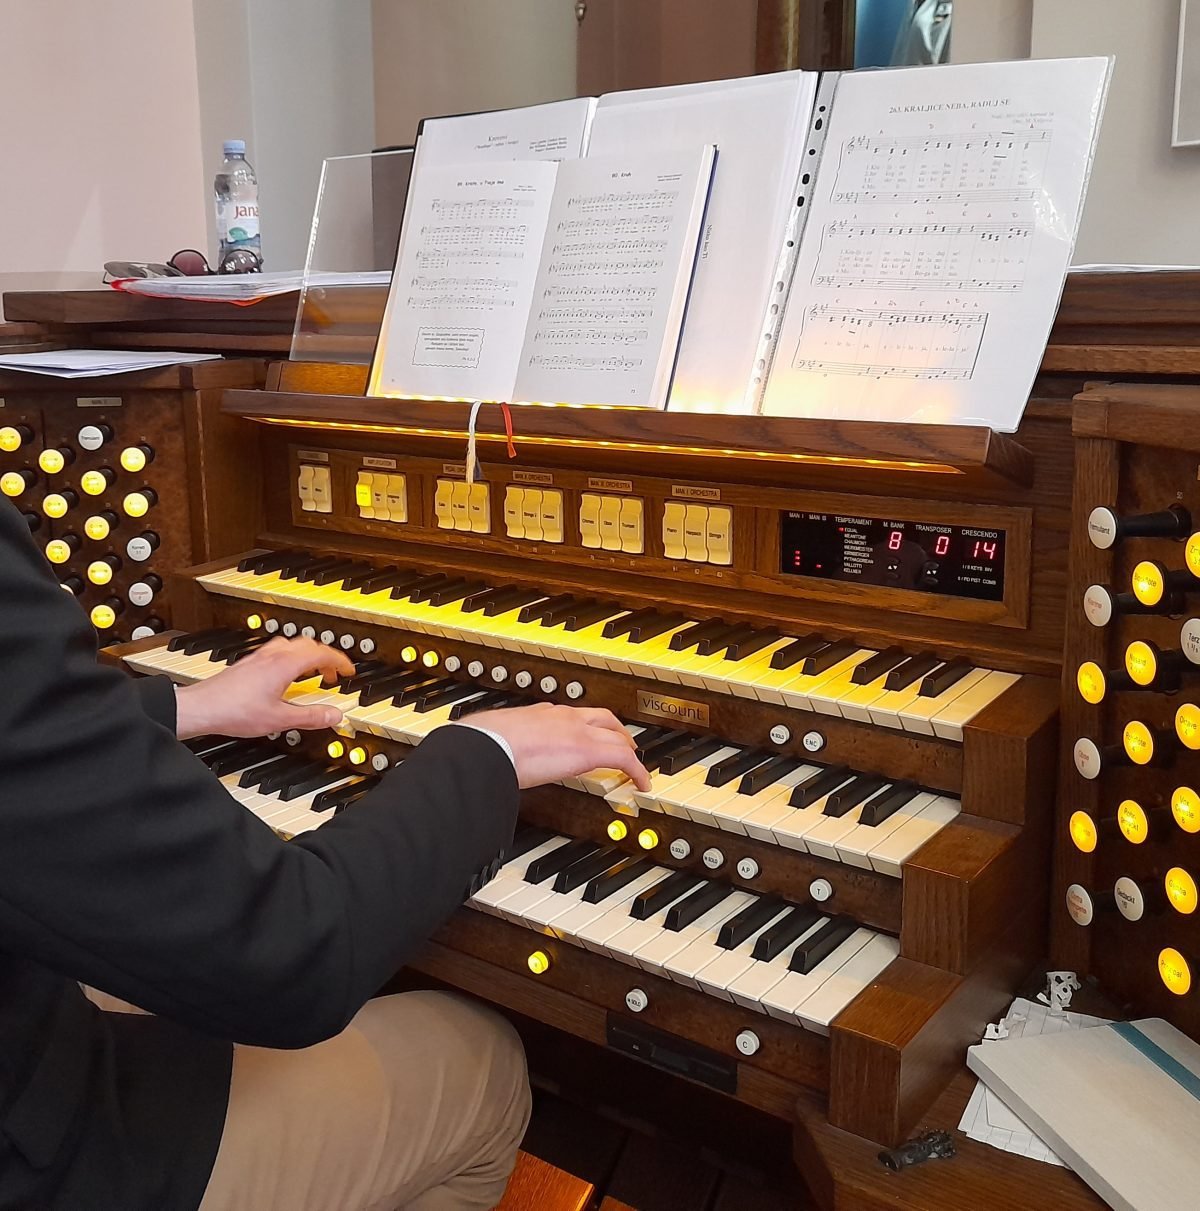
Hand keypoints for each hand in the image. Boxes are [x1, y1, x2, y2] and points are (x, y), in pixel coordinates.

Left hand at [173, 637, 353, 740]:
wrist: (201, 708)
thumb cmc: (233, 710)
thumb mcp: (279, 719)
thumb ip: (310, 717)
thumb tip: (334, 715)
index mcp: (284, 664)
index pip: (321, 653)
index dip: (339, 661)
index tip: (348, 670)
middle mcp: (272, 656)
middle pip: (308, 644)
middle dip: (326, 657)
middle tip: (333, 673)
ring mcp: (258, 658)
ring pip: (291, 645)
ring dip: (307, 655)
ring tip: (312, 672)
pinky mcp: (248, 664)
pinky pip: (277, 651)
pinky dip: (291, 659)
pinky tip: (286, 676)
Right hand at [461, 703, 650, 790]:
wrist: (487, 745)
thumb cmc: (484, 745)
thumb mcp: (497, 740)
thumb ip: (504, 746)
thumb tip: (494, 759)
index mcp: (540, 713)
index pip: (572, 714)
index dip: (586, 725)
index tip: (587, 734)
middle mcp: (563, 716)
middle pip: (603, 718)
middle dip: (616, 730)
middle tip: (624, 743)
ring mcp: (577, 730)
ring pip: (616, 735)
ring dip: (628, 748)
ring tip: (636, 764)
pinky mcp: (587, 750)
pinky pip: (624, 759)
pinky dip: (638, 771)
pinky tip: (642, 784)